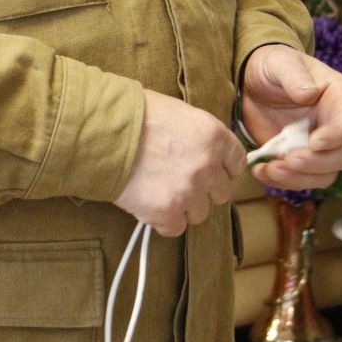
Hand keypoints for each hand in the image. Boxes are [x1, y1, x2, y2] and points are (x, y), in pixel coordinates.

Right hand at [113, 90, 244, 237]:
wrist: (105, 131)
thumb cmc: (136, 116)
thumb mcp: (179, 113)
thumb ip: (199, 136)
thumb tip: (205, 151)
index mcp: (214, 136)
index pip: (236, 163)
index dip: (222, 169)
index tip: (210, 171)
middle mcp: (208, 165)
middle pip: (220, 193)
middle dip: (202, 190)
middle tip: (178, 181)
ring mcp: (189, 191)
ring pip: (199, 214)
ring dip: (182, 207)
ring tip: (159, 191)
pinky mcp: (167, 211)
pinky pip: (175, 228)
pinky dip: (163, 221)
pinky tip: (149, 205)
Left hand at [240, 44, 341, 192]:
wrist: (254, 83)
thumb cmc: (274, 65)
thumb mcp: (280, 62)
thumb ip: (294, 75)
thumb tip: (308, 93)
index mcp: (340, 97)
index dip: (337, 135)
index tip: (314, 142)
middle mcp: (336, 125)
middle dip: (317, 163)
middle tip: (290, 160)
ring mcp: (320, 146)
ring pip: (325, 174)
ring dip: (299, 178)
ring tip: (271, 169)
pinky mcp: (301, 159)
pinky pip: (302, 179)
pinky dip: (283, 181)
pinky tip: (262, 171)